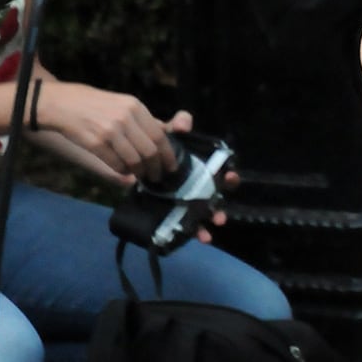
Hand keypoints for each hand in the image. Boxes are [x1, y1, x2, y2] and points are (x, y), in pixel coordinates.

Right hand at [33, 81, 179, 181]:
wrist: (63, 104)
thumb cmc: (96, 105)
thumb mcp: (123, 104)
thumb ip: (145, 119)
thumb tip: (170, 132)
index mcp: (135, 106)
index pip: (159, 135)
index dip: (167, 154)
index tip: (170, 166)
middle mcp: (125, 117)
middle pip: (150, 151)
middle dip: (156, 168)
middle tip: (156, 176)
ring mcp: (110, 130)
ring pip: (134, 160)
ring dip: (140, 172)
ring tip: (140, 175)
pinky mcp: (96, 143)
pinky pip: (116, 164)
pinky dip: (123, 171)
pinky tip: (124, 171)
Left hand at [159, 108, 236, 243]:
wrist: (131, 162)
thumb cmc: (154, 147)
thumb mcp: (165, 134)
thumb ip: (176, 126)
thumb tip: (184, 124)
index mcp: (200, 168)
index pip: (220, 173)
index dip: (229, 177)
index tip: (230, 177)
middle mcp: (197, 186)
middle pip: (215, 197)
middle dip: (221, 205)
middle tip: (222, 212)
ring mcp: (186, 201)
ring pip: (204, 213)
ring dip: (212, 219)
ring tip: (213, 225)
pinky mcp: (172, 213)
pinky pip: (186, 225)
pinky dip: (196, 231)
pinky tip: (201, 237)